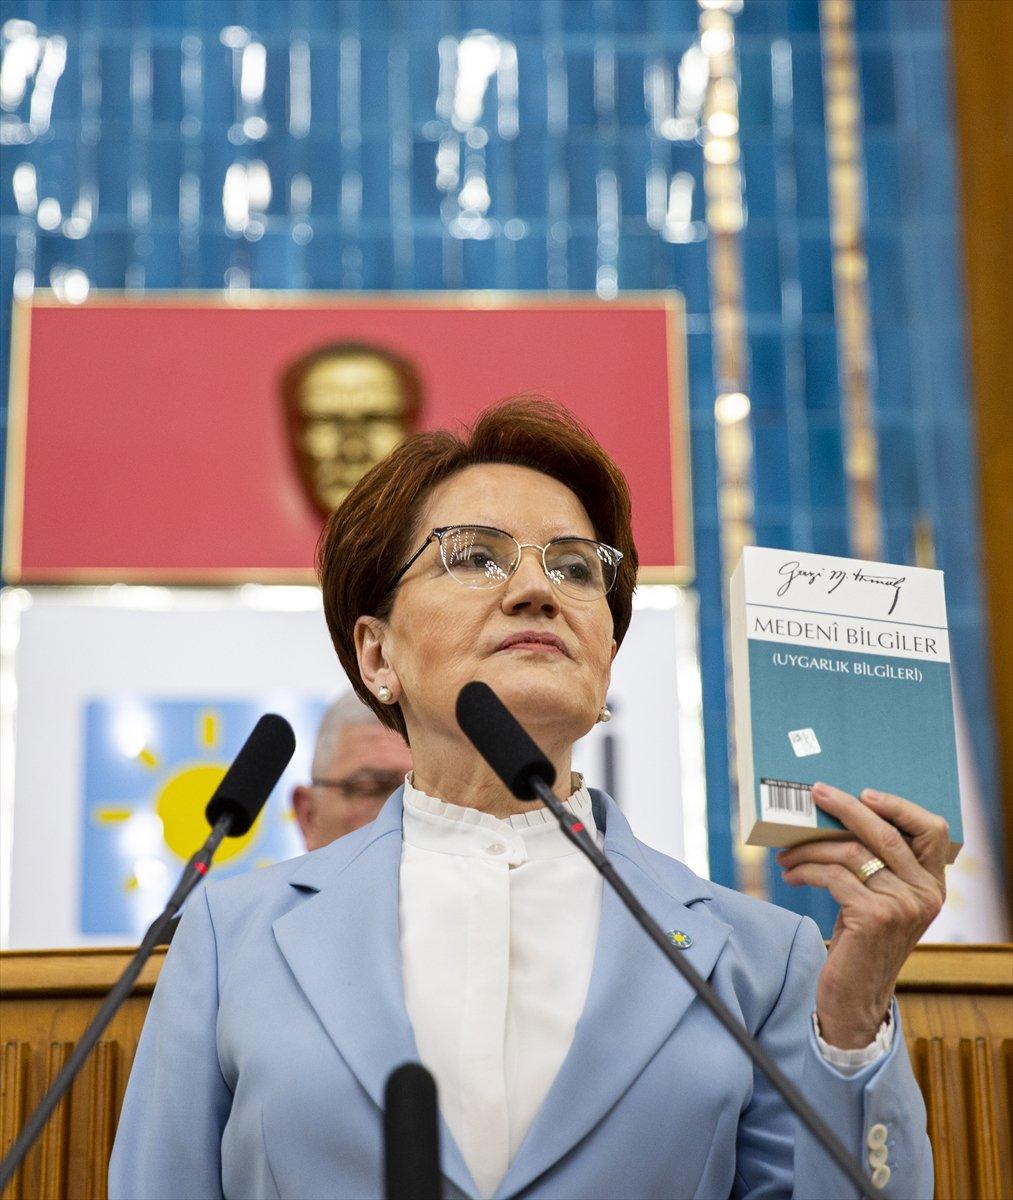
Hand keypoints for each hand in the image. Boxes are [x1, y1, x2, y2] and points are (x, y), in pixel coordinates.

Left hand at [776, 783, 948, 1048]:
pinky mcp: (874, 917)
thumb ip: (878, 865)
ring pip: (850, 852)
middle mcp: (925, 894)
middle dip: (844, 807)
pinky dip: (806, 870)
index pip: (933, 831)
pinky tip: (792, 874)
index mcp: (933, 885)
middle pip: (884, 832)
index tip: (864, 793)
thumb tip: (837, 816)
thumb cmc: (863, 941)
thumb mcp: (882, 900)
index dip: (900, 806)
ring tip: (787, 853)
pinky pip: (832, 876)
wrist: (856, 998)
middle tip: (815, 793)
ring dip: (811, 847)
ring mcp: (902, 905)